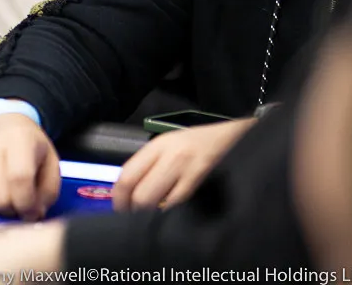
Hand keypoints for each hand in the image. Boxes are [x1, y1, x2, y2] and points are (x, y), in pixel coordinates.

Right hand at [0, 114, 60, 220]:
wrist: (0, 124)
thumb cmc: (28, 146)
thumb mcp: (50, 163)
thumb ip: (47, 192)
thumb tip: (33, 215)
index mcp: (19, 139)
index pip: (18, 179)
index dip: (27, 203)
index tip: (31, 211)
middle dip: (12, 209)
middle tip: (17, 202)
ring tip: (3, 195)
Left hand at [113, 118, 254, 210]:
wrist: (233, 135)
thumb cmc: (197, 142)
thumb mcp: (168, 145)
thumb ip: (149, 164)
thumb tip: (129, 190)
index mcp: (156, 146)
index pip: (127, 175)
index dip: (119, 197)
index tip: (119, 208)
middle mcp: (169, 156)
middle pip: (140, 193)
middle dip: (134, 209)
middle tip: (134, 216)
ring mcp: (187, 169)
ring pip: (159, 201)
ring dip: (152, 213)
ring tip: (152, 216)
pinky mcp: (202, 180)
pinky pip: (180, 202)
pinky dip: (171, 211)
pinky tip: (171, 212)